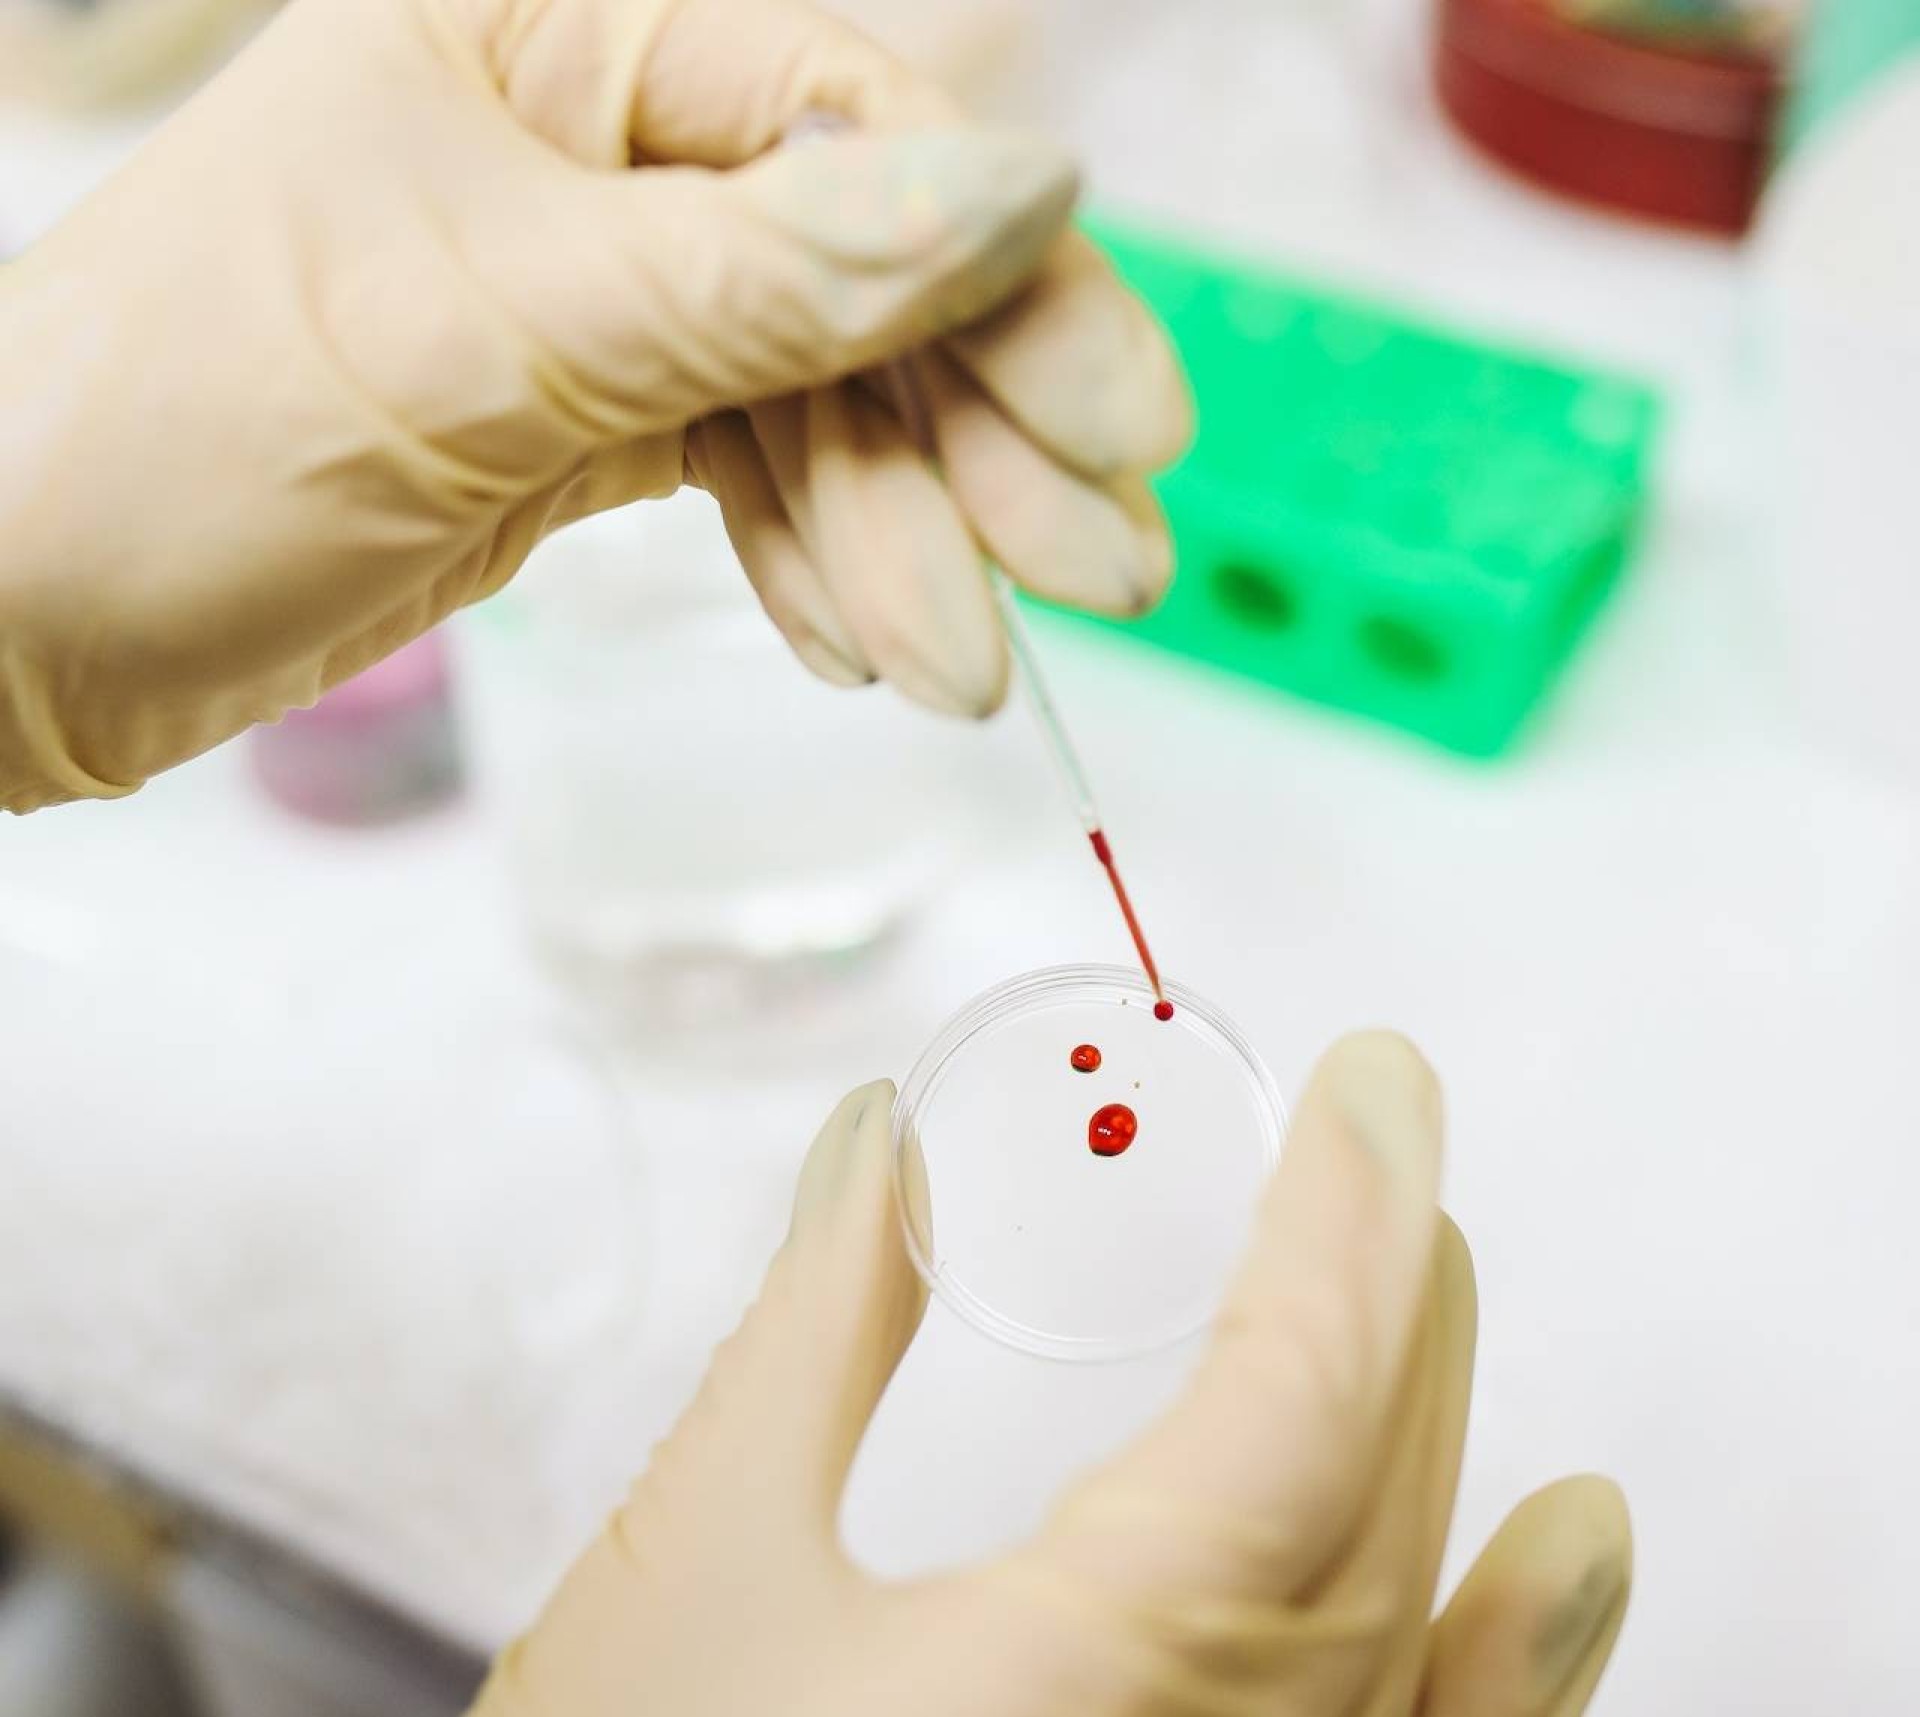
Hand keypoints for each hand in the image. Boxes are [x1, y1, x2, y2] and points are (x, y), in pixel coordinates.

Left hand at [0, 0, 1187, 811]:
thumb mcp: (499, 336)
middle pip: (861, 272)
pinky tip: (854, 641)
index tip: (1122, 417)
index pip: (848, 125)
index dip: (1006, 280)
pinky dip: (813, 557)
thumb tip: (1022, 194)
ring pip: (821, 395)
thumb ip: (771, 273)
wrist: (22, 616)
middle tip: (1103, 572)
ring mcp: (592, 287)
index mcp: (549, 34)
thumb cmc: (185, 424)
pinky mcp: (583, 411)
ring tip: (963, 671)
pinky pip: (751, 468)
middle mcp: (587, 142)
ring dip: (908, 535)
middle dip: (981, 437)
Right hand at [471, 1034, 1630, 1716]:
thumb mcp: (698, 1565)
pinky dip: (1512, 1661)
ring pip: (1404, 1631)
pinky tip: (1566, 1554)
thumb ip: (811, 1333)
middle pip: (1367, 1505)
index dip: (1346, 1219)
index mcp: (1085, 1681)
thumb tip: (872, 1139)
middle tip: (1374, 1142)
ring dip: (1440, 1432)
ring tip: (1434, 1270)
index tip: (1374, 1078)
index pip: (1294, 1407)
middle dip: (1384, 1294)